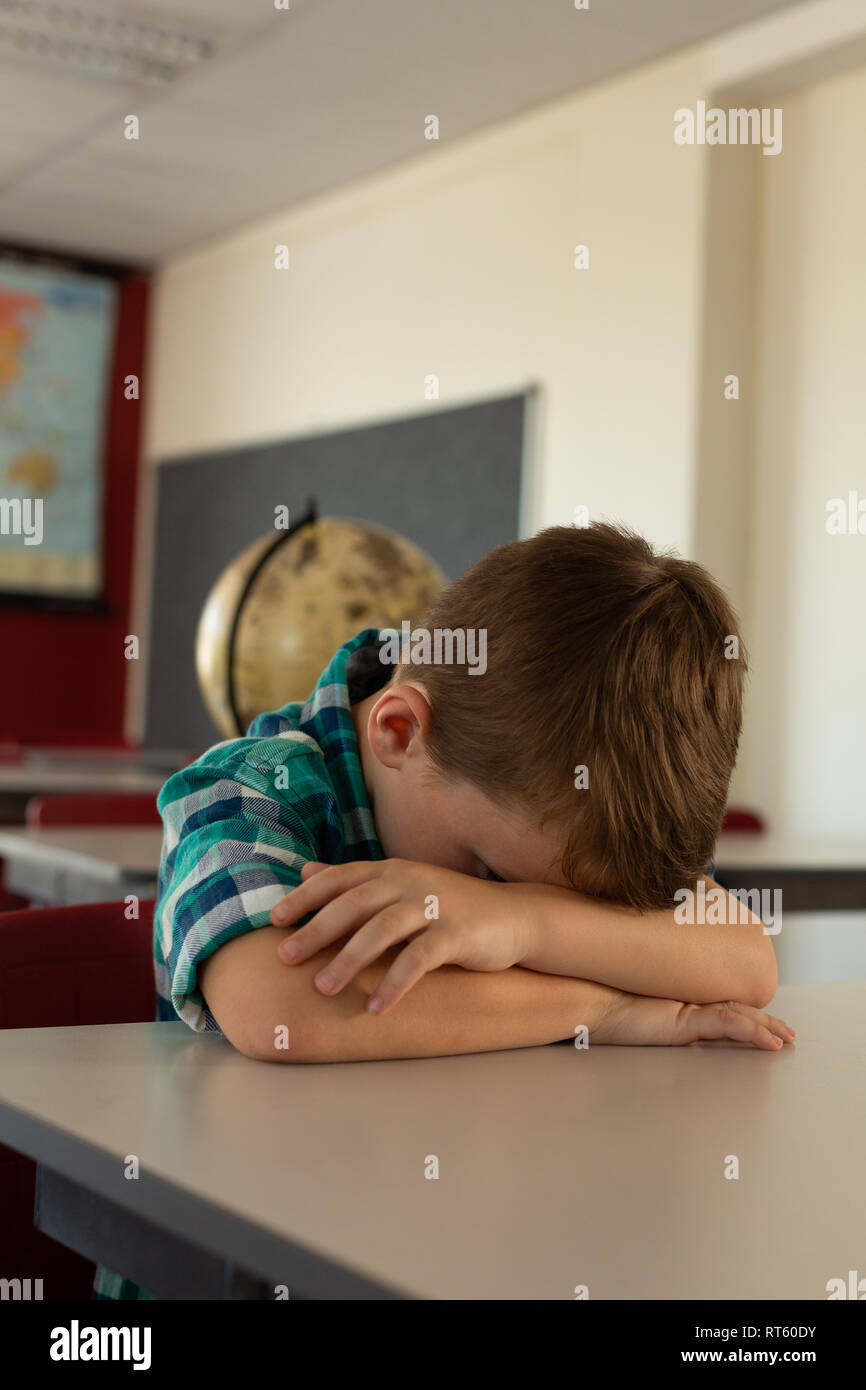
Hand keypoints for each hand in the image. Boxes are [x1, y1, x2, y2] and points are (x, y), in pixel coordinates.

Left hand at [269, 859, 533, 1012]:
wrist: (514, 916)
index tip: (275, 918)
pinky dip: (395, 984)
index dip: (306, 896)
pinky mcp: (456, 933)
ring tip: (322, 987)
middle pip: (353, 903)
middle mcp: (409, 882)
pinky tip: (376, 1008)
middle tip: (284, 956)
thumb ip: (356, 881)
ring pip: (381, 930)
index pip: (340, 878)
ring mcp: (433, 906)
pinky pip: (418, 960)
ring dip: (348, 959)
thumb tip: (306, 871)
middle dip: (316, 930)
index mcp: (392, 871)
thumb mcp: (401, 887)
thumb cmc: (449, 906)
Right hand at [597, 993, 795, 1048]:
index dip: (744, 1013)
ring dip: (766, 1027)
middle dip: (764, 1020)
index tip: (764, 1022)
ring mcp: (686, 1009)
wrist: (584, 1000)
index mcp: (676, 1006)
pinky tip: (770, 1041)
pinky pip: (726, 1025)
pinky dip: (752, 1033)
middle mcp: (685, 1004)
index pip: (719, 1009)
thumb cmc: (597, 1007)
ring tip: (787, 1038)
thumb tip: (641, 1018)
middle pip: (734, 1009)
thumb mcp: (627, 1015)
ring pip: (737, 1015)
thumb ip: (644, 1015)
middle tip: (787, 1031)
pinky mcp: (685, 1017)